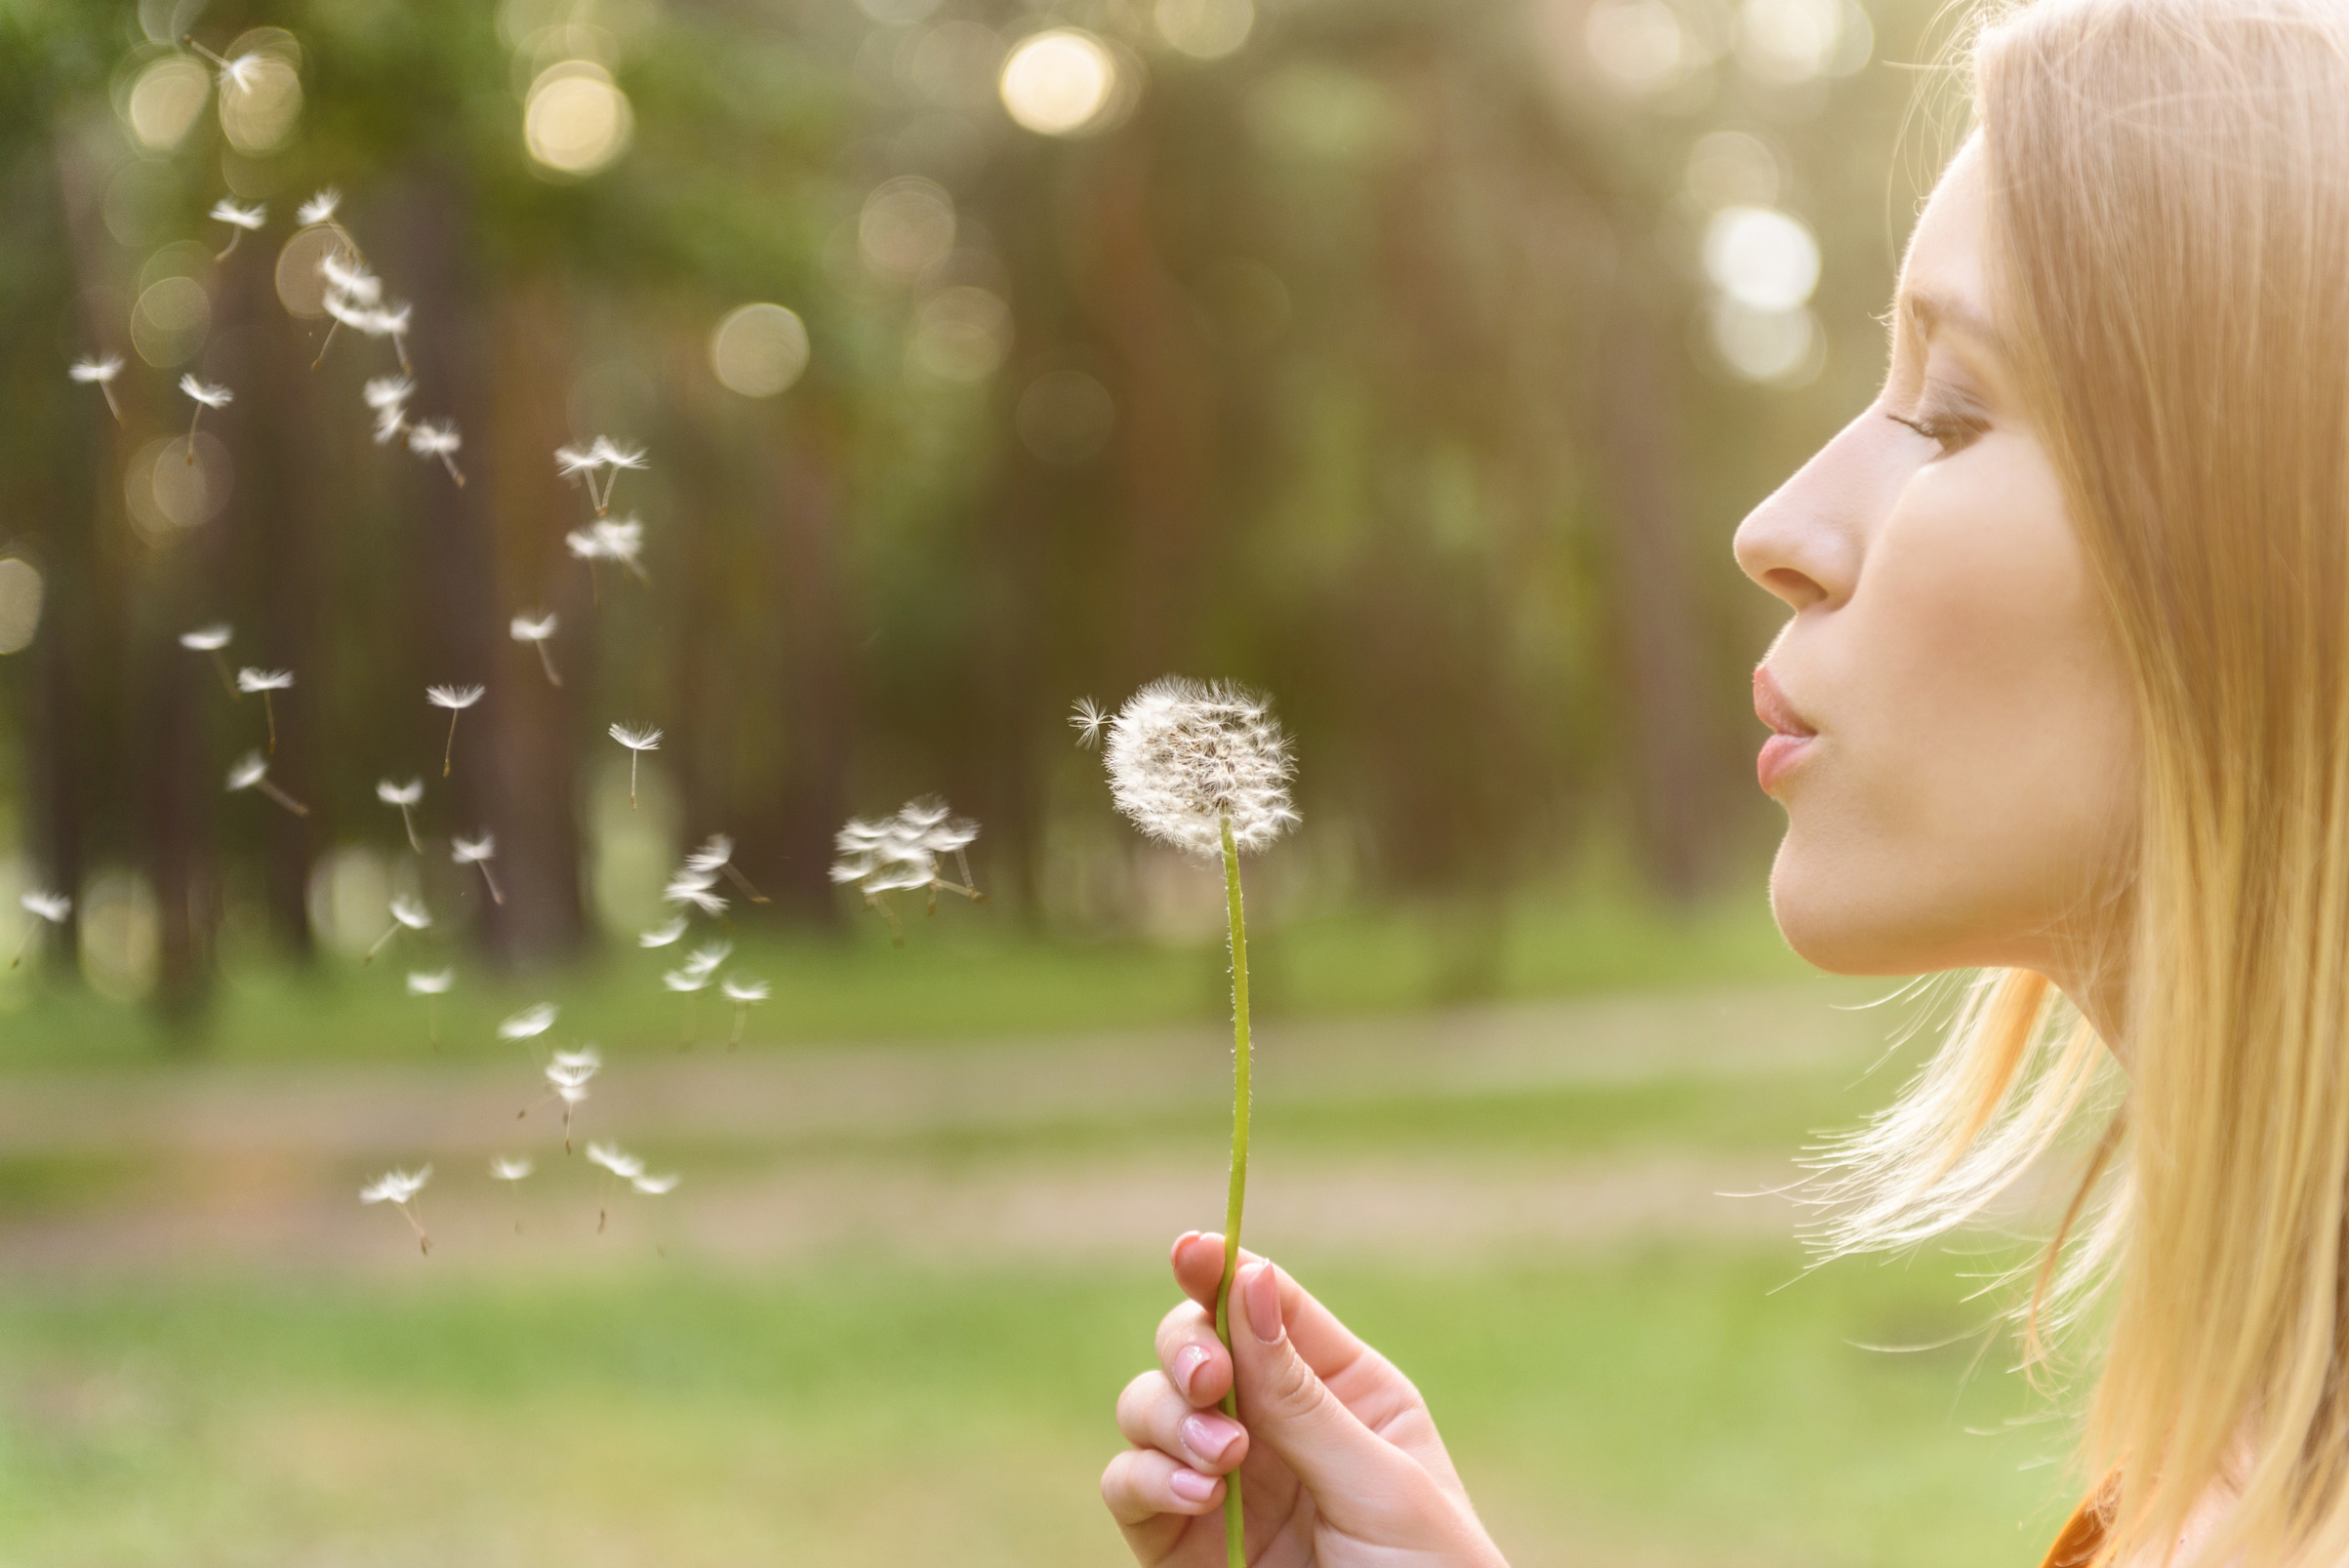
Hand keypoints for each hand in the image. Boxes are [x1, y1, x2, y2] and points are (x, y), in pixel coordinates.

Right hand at [1101, 1231, 1507, 1567]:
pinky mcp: (1177, 1542)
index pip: (1269, 1308)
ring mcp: (1221, 1481)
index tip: (1190, 1249)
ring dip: (1169, 1418)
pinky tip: (1196, 1494)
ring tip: (1220, 1460)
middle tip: (1211, 1380)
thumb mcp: (1380, 1483)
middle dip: (1188, 1349)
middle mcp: (1275, 1426)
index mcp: (1343, 1392)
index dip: (1224, 1270)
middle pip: (1194, 1345)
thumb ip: (1303, 1396)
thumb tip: (1251, 1281)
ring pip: (1148, 1407)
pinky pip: (1129, 1484)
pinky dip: (1146, 1475)